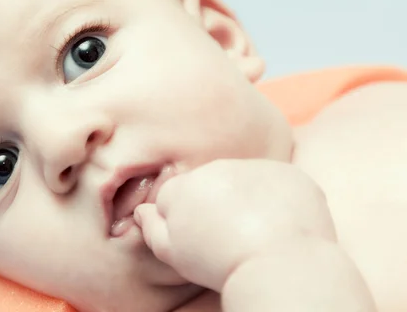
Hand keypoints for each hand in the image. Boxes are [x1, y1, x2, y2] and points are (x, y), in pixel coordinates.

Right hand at [134, 159, 335, 290]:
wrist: (277, 262)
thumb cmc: (219, 263)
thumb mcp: (172, 252)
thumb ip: (151, 227)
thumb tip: (142, 211)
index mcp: (185, 185)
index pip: (177, 193)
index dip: (185, 217)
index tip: (198, 238)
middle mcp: (217, 168)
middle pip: (210, 183)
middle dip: (215, 203)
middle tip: (227, 236)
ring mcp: (255, 168)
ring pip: (244, 180)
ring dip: (246, 199)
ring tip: (255, 233)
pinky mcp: (288, 174)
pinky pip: (277, 182)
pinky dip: (278, 199)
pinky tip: (279, 225)